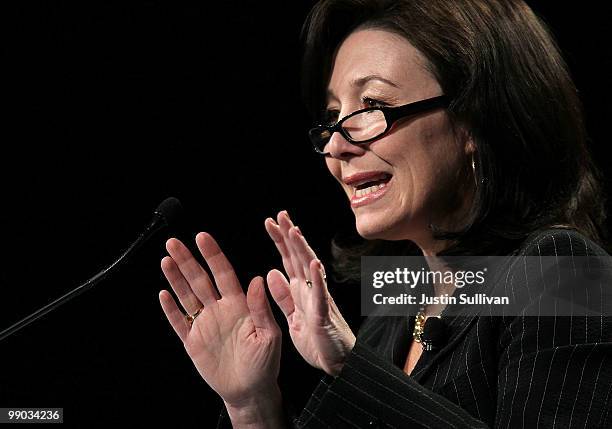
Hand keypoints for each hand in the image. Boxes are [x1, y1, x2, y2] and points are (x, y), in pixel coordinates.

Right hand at [158, 232, 282, 415]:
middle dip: (186, 260)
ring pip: (187, 296)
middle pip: (199, 280)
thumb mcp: (269, 335)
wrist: (251, 390)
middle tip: (173, 242)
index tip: (202, 237)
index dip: (212, 255)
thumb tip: (257, 279)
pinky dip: (170, 309)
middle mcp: (219, 309)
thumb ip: (261, 309)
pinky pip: (179, 322)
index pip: (223, 273)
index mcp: (239, 304)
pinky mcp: (193, 341)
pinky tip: (163, 293)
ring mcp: (205, 324)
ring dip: (176, 278)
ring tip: (166, 259)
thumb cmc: (265, 363)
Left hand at [264, 211, 355, 375]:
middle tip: (280, 214)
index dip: (280, 241)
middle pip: (299, 257)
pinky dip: (318, 279)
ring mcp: (319, 299)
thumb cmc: (318, 341)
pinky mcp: (325, 314)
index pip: (289, 260)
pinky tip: (314, 264)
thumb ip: (283, 296)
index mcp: (301, 290)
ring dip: (303, 250)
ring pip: (310, 269)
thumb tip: (271, 272)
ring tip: (294, 231)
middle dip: (289, 236)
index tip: (270, 222)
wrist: (339, 364)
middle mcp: (311, 290)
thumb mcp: (293, 317)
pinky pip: (321, 294)